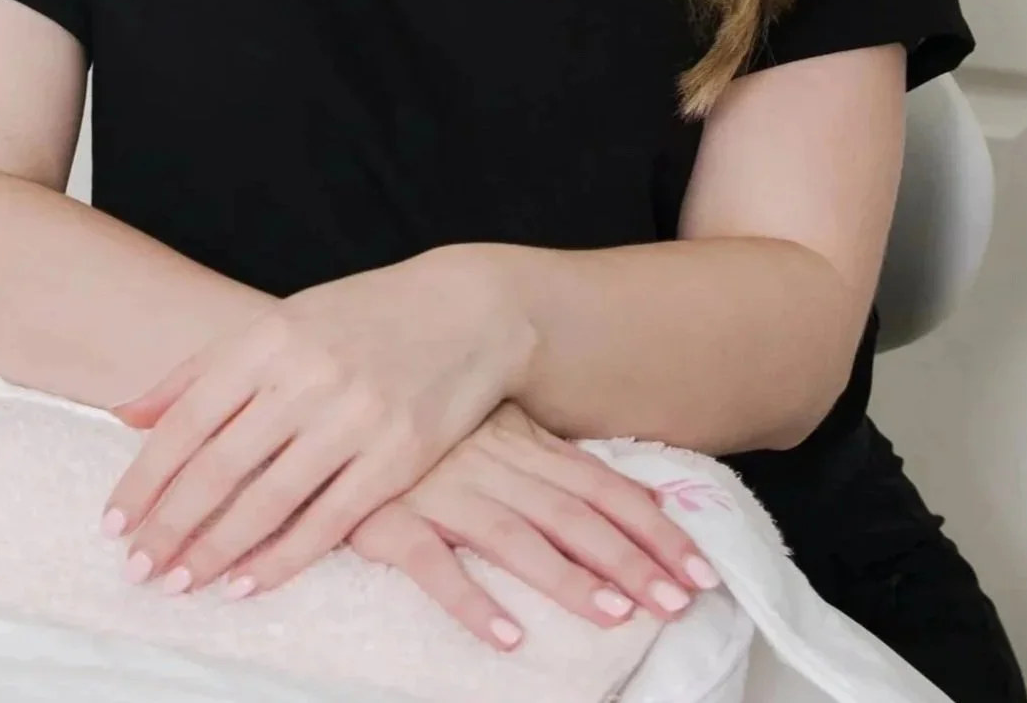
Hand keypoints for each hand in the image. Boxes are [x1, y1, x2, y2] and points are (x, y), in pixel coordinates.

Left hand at [101, 246, 531, 592]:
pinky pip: (328, 521)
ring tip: (176, 584)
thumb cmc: (363, 318)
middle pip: (220, 465)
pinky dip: (281, 559)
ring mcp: (356, 415)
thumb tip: (126, 416)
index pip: (189, 418)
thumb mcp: (282, 322)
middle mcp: (309, 373)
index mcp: (272, 336)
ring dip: (214, 550)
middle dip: (169, 525)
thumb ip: (203, 369)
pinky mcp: (399, 453)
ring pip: (268, 499)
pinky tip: (244, 584)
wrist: (469, 309)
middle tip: (134, 570)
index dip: (146, 477)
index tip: (113, 524)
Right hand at [332, 404, 721, 652]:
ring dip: (570, 579)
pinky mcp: (389, 516)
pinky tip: (505, 636)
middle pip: (576, 515)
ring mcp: (441, 488)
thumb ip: (551, 459)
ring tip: (616, 616)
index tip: (700, 567)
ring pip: (518, 537)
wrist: (327, 389)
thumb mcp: (492, 423)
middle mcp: (491, 462)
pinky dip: (471, 600)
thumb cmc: (415, 412)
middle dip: (634, 559)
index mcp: (520, 440)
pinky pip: (433, 563)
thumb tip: (628, 493)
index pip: (604, 486)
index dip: (655, 529)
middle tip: (681, 601)